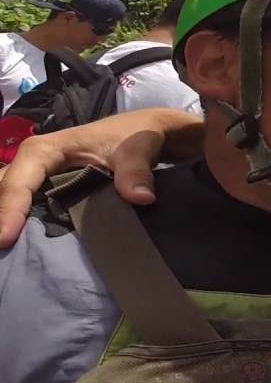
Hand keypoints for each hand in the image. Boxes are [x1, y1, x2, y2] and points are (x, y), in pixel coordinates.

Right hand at [0, 109, 202, 247]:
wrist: (144, 133)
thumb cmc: (134, 137)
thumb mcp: (138, 150)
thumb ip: (136, 172)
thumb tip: (140, 198)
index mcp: (46, 150)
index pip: (18, 182)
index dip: (9, 210)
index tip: (5, 239)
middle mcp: (32, 161)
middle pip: (1, 189)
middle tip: (1, 249)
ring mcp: (35, 176)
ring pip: (6, 195)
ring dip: (3, 217)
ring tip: (5, 249)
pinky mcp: (43, 188)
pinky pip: (20, 203)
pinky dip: (13, 218)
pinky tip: (17, 243)